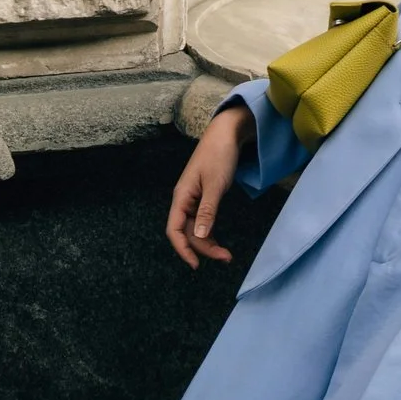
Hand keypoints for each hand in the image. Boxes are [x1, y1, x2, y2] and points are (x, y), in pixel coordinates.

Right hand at [165, 102, 250, 268]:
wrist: (226, 134)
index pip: (174, 229)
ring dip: (207, 242)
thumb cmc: (219, 155)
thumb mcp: (215, 184)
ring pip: (195, 228)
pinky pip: (202, 220)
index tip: (195, 265)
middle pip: (187, 232)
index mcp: (181, 197)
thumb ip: (207, 211)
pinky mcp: (203, 197)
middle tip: (226, 257)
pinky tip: (218, 240)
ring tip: (225, 254)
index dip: (182, 249)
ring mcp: (193, 199)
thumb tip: (201, 236)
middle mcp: (184, 200)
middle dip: (203, 248)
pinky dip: (210, 231)